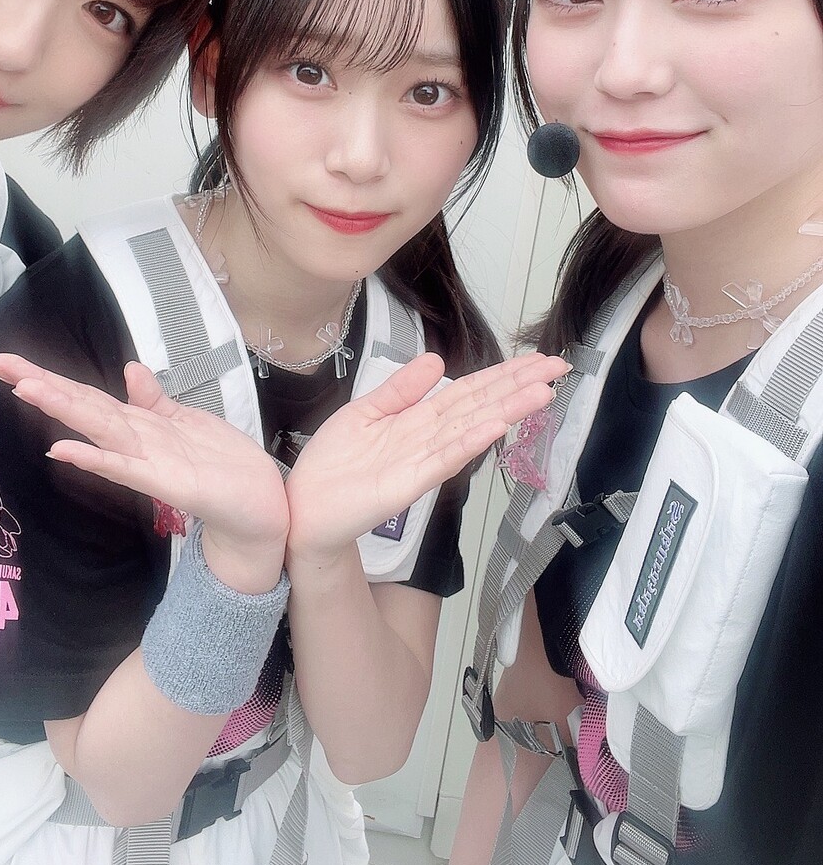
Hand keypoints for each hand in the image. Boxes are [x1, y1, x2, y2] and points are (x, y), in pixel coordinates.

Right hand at [0, 355, 289, 561]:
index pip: (87, 395)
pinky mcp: (164, 481)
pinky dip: (94, 457)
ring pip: (97, 429)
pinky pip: (124, 468)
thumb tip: (128, 368)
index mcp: (137, 424)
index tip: (8, 359)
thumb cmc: (220, 464)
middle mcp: (133, 442)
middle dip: (41, 385)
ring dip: (62, 409)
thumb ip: (153, 400)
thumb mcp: (186, 421)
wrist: (256, 504)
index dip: (50, 377)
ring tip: (24, 388)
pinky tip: (62, 449)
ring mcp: (145, 461)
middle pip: (82, 407)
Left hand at [284, 351, 568, 561]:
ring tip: (541, 391)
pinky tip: (495, 427)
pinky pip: (443, 459)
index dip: (502, 374)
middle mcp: (428, 438)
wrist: (305, 505)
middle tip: (558, 368)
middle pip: (480, 406)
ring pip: (471, 429)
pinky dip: (469, 443)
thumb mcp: (367, 411)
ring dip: (507, 410)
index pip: (469, 391)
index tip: (537, 359)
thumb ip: (402, 388)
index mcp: (419, 419)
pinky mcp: (407, 483)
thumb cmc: (334, 463)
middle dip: (518, 387)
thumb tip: (437, 359)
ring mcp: (422, 461)